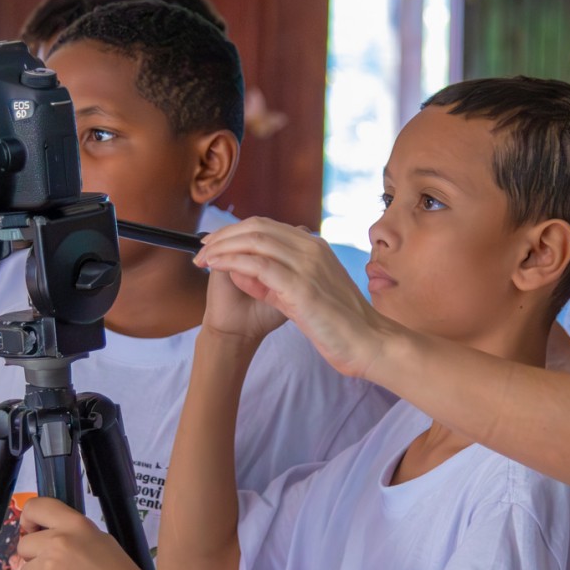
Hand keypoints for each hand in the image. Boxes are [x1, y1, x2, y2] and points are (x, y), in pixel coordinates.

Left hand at [17, 498, 157, 569]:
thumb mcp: (98, 539)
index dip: (28, 519)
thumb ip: (69, 535)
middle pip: (24, 545)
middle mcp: (57, 543)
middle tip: (55, 567)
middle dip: (34, 556)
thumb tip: (40, 542)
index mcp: (74, 524)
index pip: (35, 507)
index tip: (32, 530)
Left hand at [195, 218, 395, 378]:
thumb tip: (243, 270)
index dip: (237, 232)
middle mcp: (311, 248)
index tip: (215, 243)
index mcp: (315, 247)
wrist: (367, 343)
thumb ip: (276, 282)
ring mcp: (307, 263)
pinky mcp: (301, 285)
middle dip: (225, 235)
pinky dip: (231, 261)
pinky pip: (257, 263)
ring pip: (255, 240)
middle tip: (202, 248)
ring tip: (202, 257)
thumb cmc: (338, 325)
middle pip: (258, 227)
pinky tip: (215, 266)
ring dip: (223, 246)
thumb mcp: (303, 296)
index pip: (268, 227)